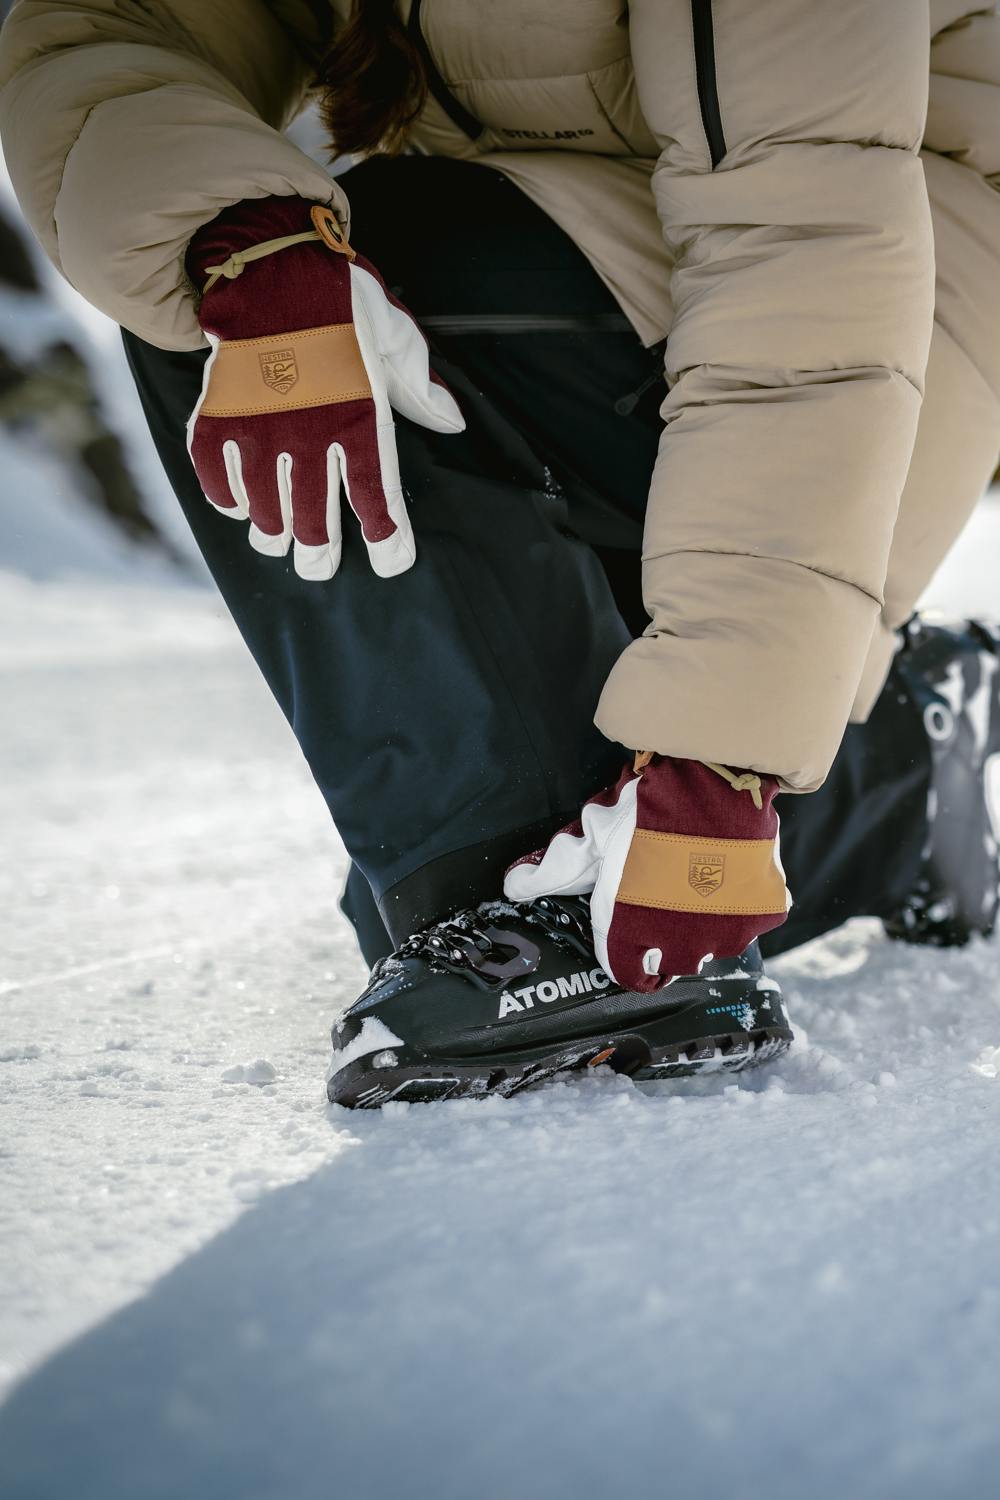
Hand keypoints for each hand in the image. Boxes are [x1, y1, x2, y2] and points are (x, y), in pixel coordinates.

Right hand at [185, 196, 463, 579]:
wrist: (269, 262)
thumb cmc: (338, 300)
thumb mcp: (393, 333)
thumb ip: (419, 384)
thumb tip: (453, 422)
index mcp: (356, 414)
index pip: (375, 493)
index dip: (385, 535)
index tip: (391, 561)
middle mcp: (307, 432)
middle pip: (313, 519)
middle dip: (319, 553)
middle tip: (320, 569)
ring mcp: (258, 428)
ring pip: (264, 509)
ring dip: (273, 530)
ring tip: (279, 538)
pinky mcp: (218, 416)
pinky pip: (216, 476)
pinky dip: (225, 497)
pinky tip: (237, 505)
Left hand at [504, 755, 789, 989]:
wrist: (711, 782)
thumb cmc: (645, 811)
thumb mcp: (591, 837)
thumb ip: (554, 869)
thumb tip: (513, 887)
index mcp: (632, 934)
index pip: (627, 975)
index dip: (626, 957)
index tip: (629, 942)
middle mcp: (681, 947)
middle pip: (671, 964)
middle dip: (664, 941)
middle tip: (663, 903)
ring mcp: (726, 933)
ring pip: (713, 944)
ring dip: (704, 924)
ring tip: (696, 883)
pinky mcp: (763, 913)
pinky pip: (750, 920)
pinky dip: (742, 902)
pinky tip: (728, 873)